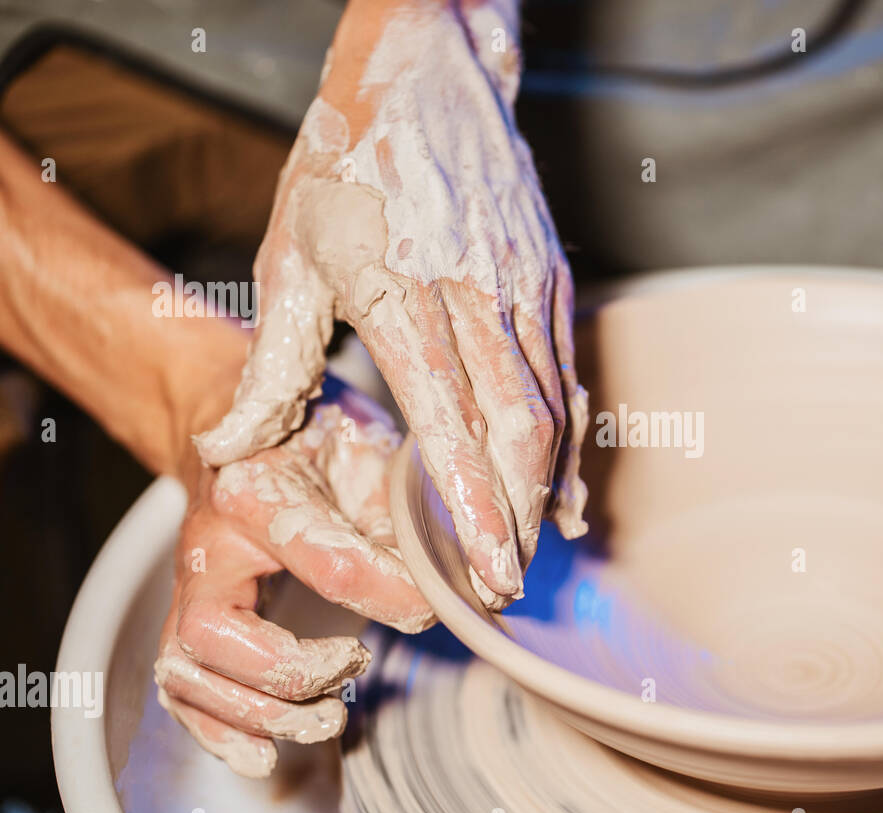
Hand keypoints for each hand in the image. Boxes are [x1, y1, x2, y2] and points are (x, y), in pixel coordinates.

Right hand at [156, 381, 435, 776]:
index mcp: (257, 490)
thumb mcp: (368, 453)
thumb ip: (403, 519)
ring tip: (326, 717)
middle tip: (356, 666)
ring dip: (260, 713)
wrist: (241, 421)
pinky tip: (263, 755)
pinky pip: (181, 689)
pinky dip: (218, 731)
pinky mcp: (187, 619)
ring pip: (191, 673)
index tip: (435, 608)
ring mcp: (189, 587)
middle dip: (295, 674)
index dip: (392, 597)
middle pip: (220, 637)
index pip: (328, 563)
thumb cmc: (313, 437)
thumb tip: (460, 583)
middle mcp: (208, 545)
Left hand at [194, 0, 588, 610]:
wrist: (429, 75)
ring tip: (532, 556)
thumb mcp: (291, 251)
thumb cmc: (349, 164)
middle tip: (505, 590)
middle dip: (516, 518)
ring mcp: (525, 287)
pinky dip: (571, 445)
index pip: (447, 418)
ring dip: (545, 492)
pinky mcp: (552, 281)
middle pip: (514, 429)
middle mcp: (476, 293)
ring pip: (552, 409)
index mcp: (403, 291)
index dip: (470, 502)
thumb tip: (235, 444)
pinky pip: (569, 378)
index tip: (482, 568)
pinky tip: (566, 494)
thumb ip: (274, 359)